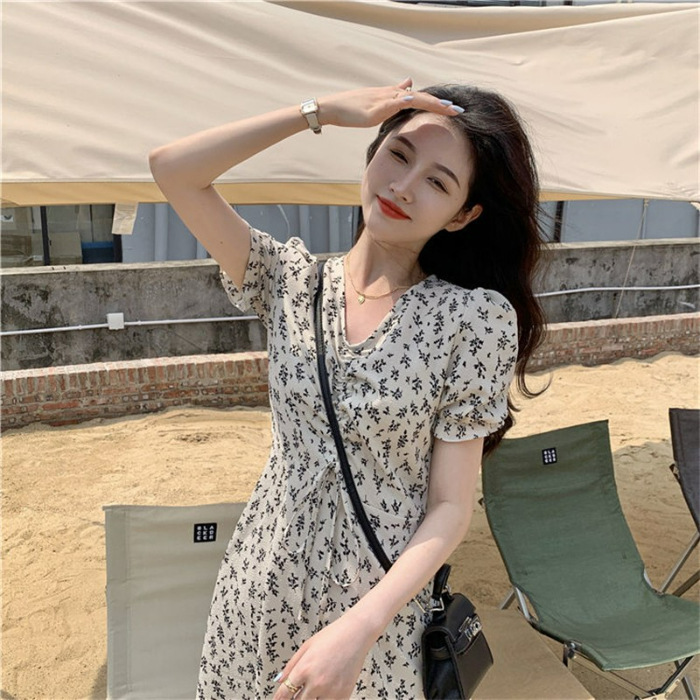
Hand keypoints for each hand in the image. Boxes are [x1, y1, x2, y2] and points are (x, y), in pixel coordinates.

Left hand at [272, 611, 378, 699]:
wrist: (356, 634)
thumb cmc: (332, 636)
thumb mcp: (307, 646)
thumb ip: (291, 665)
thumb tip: (280, 680)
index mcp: (304, 669)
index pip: (284, 693)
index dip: (279, 699)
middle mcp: (316, 682)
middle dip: (295, 699)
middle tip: (297, 694)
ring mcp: (330, 691)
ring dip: (310, 699)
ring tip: (313, 691)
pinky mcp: (343, 695)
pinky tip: (325, 692)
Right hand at [318, 78, 462, 128]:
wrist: (333, 107)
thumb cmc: (353, 108)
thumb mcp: (378, 102)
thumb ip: (395, 95)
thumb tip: (410, 84)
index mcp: (394, 96)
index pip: (420, 99)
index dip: (437, 104)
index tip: (454, 110)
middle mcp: (392, 95)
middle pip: (421, 98)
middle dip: (441, 105)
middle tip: (459, 110)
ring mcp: (383, 100)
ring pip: (411, 99)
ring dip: (430, 102)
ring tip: (446, 107)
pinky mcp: (374, 107)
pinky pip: (391, 103)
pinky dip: (403, 101)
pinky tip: (414, 100)